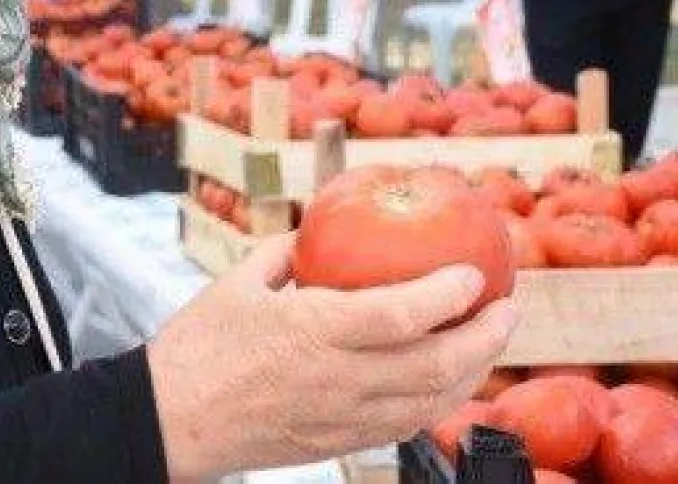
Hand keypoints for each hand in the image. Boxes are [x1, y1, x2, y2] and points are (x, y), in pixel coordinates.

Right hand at [147, 235, 517, 480]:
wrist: (168, 420)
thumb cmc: (196, 348)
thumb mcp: (237, 283)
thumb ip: (284, 255)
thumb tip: (315, 234)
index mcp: (312, 329)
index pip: (402, 314)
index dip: (449, 294)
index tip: (475, 274)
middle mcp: (338, 378)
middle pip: (436, 364)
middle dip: (486, 338)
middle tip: (509, 309)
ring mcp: (342, 417)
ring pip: (430, 402)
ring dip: (472, 373)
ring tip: (490, 345)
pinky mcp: (337, 443)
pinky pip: (403, 426)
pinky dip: (436, 403)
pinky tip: (446, 383)